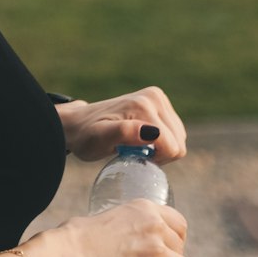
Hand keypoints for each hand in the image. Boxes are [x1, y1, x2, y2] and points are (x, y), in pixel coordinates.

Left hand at [57, 87, 186, 163]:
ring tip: (137, 146)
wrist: (78, 123)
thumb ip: (124, 134)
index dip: (157, 159)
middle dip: (161, 154)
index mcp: (143, 106)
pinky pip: (175, 131)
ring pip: (179, 137)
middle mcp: (154, 97)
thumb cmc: (86, 136)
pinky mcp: (159, 101)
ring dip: (162, 148)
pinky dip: (163, 141)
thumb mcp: (99, 139)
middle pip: (178, 142)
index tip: (134, 156)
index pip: (171, 146)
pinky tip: (143, 139)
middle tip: (134, 152)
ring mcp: (158, 97)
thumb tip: (151, 131)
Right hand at [62, 199, 188, 256]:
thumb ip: (118, 223)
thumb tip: (111, 236)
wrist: (71, 254)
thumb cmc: (77, 237)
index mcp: (144, 208)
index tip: (169, 248)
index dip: (177, 239)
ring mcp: (154, 251)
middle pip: (180, 247)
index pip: (179, 223)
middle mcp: (154, 226)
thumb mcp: (106, 216)